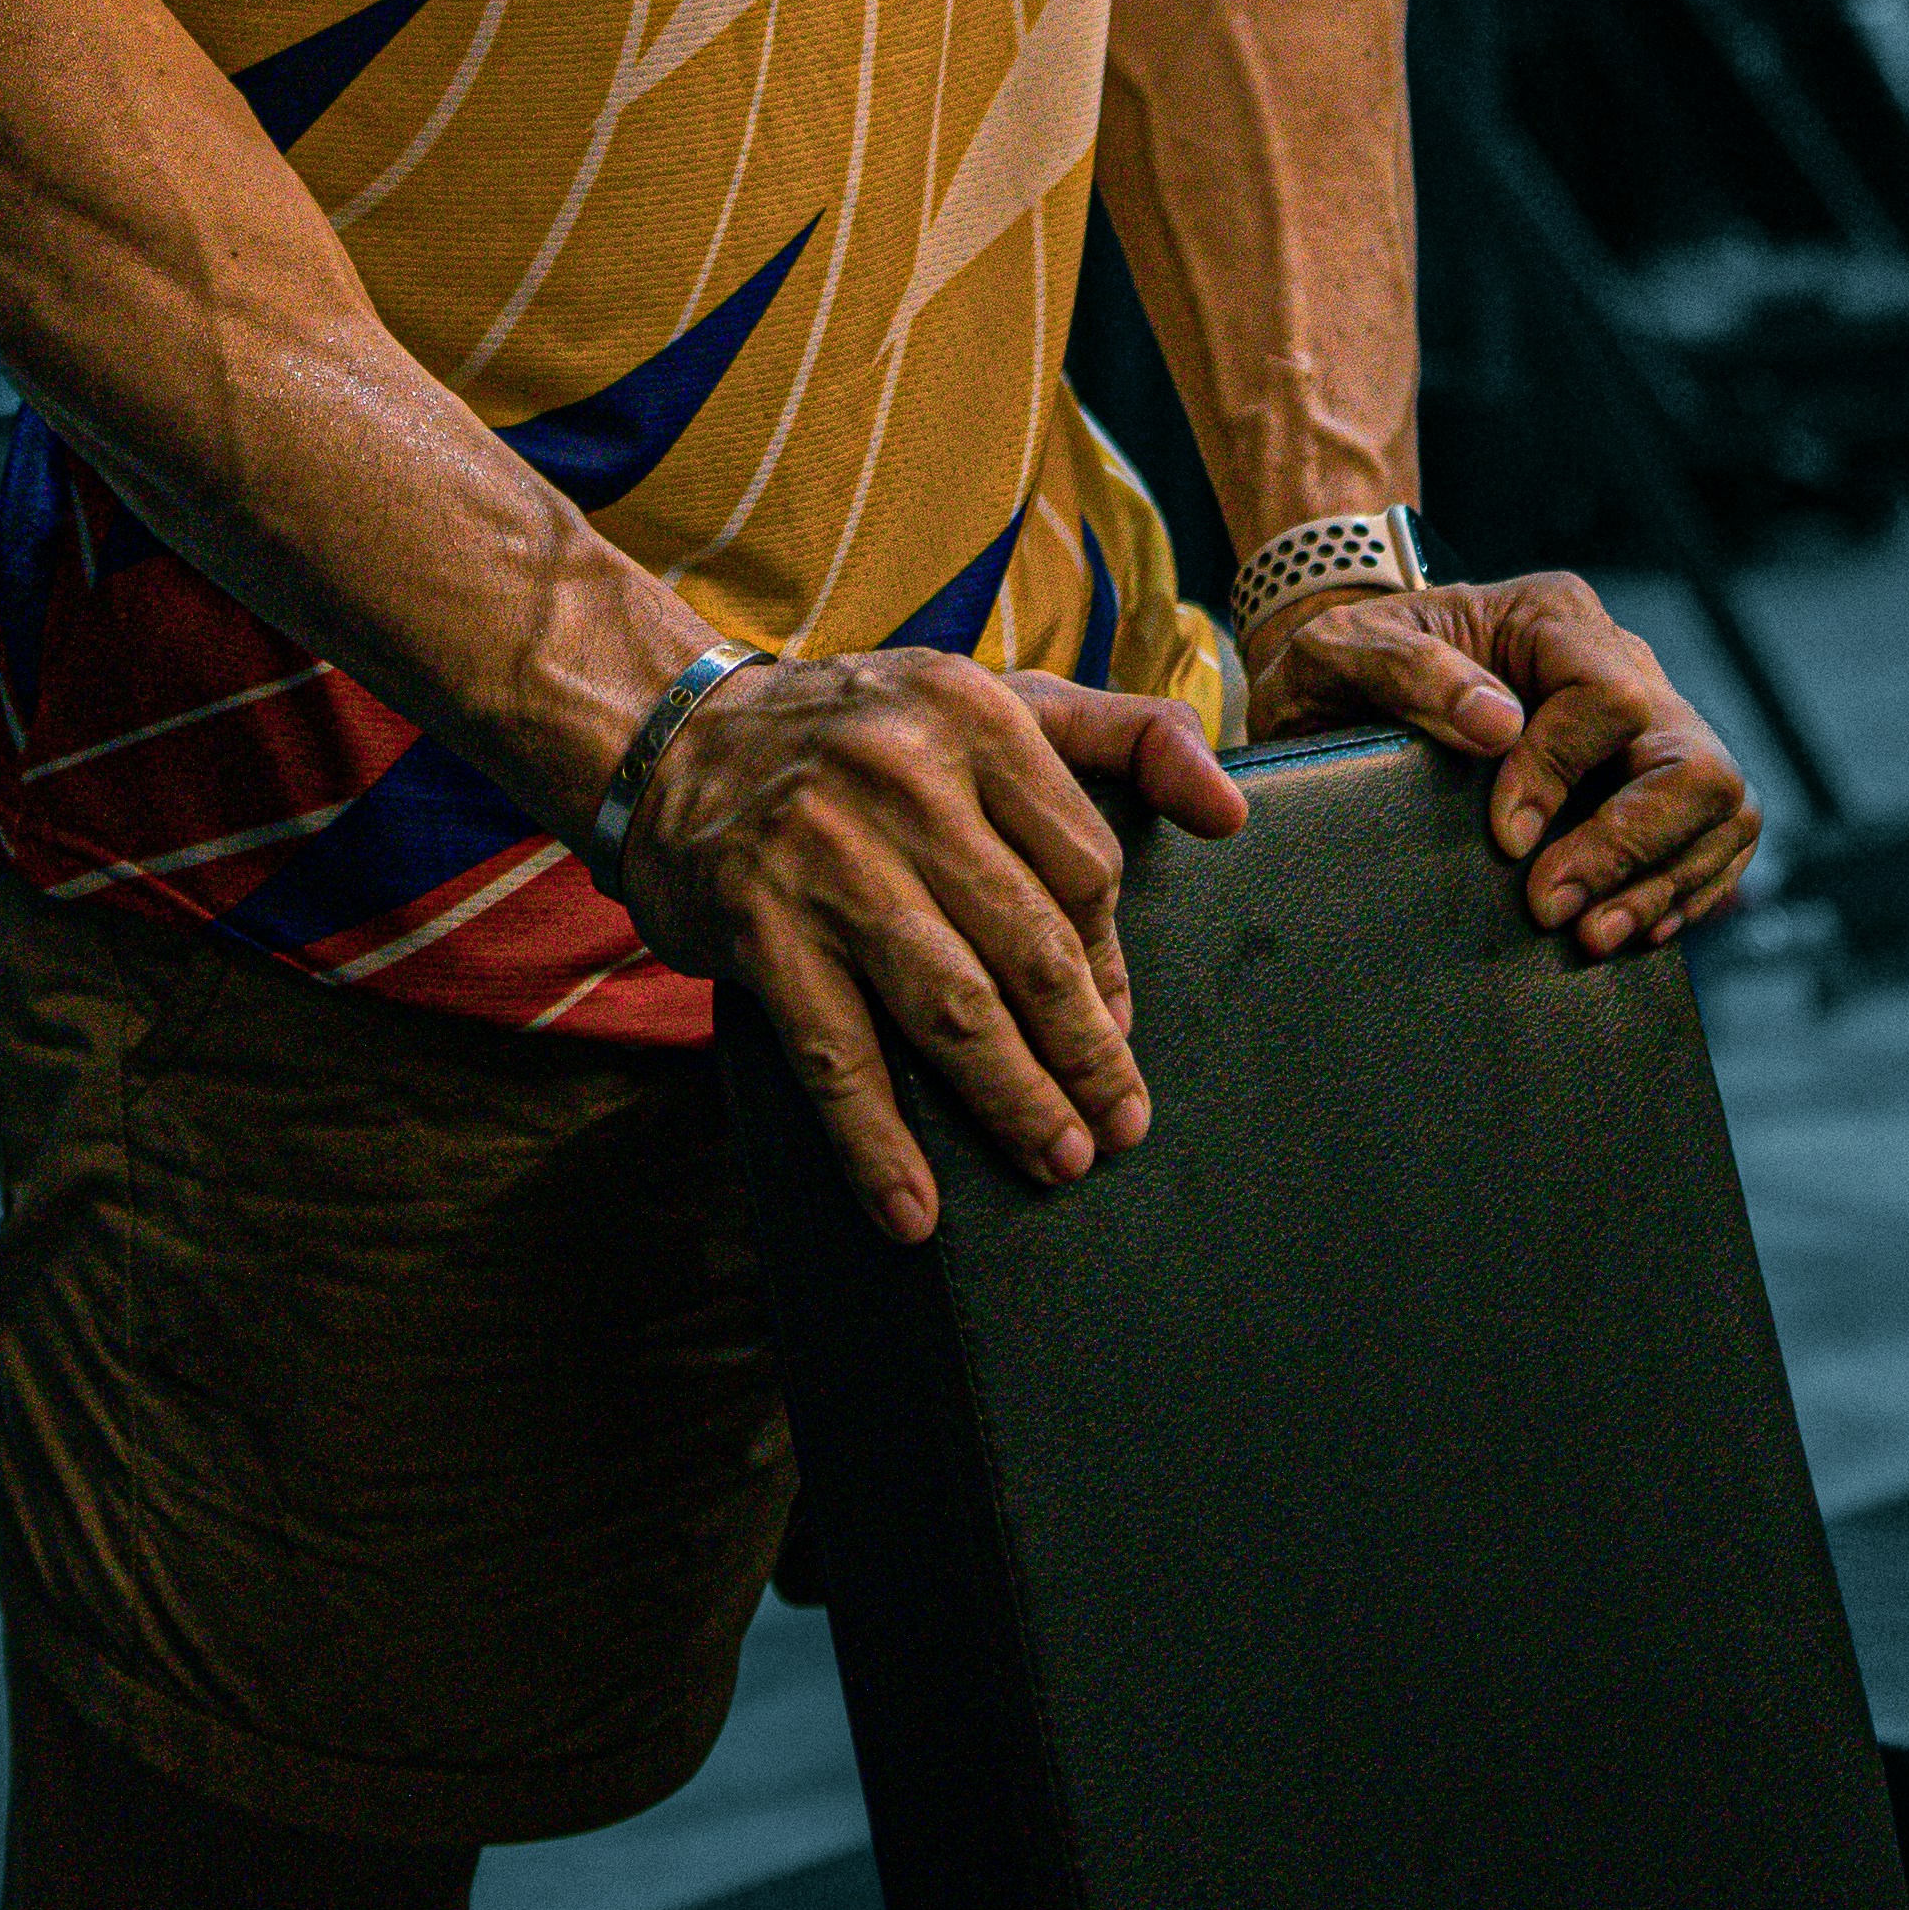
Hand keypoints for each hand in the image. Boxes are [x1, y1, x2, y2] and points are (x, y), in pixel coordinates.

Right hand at [622, 648, 1243, 1245]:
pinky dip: (879, 1143)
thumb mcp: (993, 699)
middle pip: (1028, 943)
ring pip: (948, 1004)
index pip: (1082, 864)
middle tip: (1119, 1128)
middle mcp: (904, 777)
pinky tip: (914, 1210)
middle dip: (1085, 1051)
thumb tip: (1232, 808)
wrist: (676, 741)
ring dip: (1012, 1099)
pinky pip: (837, 1054)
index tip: (1116, 1026)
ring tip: (1059, 1161)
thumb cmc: (866, 735)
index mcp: (977, 718)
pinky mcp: (758, 925)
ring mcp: (825, 855)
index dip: (1109, 962)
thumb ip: (1124, 735)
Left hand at [1239, 569, 1761, 957]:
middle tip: (1555, 909)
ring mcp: (1647, 722)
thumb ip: (1406, 671)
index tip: (1506, 839)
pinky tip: (1630, 925)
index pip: (1610, 697)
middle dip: (1632, 847)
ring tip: (1592, 935)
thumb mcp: (1340, 651)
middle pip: (1690, 756)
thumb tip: (1497, 723)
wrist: (1343, 686)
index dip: (1565, 776)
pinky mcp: (1652, 781)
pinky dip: (1684, 888)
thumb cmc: (1346, 663)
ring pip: (1718, 801)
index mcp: (1552, 617)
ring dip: (1663, 881)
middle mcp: (1618, 660)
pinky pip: (1716, 834)